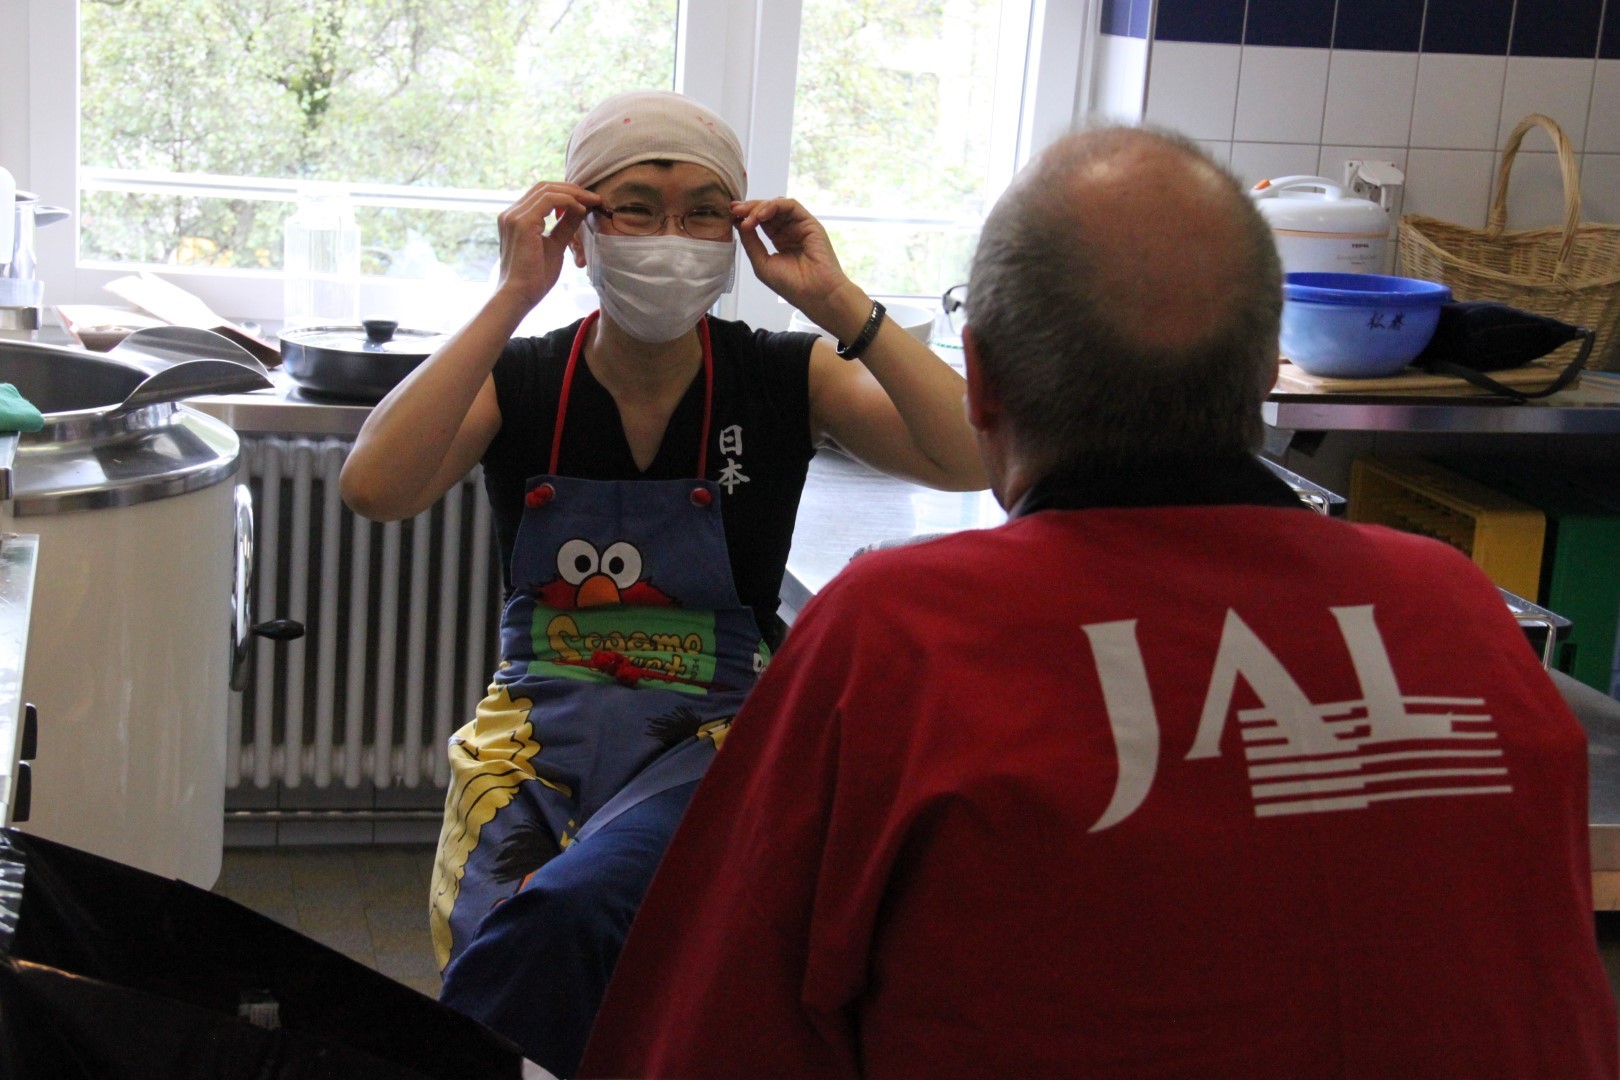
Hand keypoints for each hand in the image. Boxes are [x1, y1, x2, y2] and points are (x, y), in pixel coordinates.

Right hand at [495, 180, 601, 309]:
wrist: (518, 296)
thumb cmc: (533, 279)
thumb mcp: (555, 246)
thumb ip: (565, 227)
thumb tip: (580, 210)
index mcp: (515, 219)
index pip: (541, 194)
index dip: (566, 193)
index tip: (588, 201)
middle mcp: (511, 213)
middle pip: (544, 187)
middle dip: (572, 190)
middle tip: (594, 197)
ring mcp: (514, 216)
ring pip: (547, 189)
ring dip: (573, 194)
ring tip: (592, 202)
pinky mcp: (522, 222)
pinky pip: (550, 200)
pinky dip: (568, 201)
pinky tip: (582, 210)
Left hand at [732, 198, 868, 339]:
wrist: (815, 293)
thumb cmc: (791, 285)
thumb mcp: (762, 263)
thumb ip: (751, 242)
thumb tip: (739, 223)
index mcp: (779, 241)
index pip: (760, 222)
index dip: (745, 216)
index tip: (730, 215)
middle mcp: (789, 231)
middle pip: (766, 211)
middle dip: (748, 208)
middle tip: (734, 210)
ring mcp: (799, 226)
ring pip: (777, 206)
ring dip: (759, 207)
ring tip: (746, 216)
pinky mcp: (809, 222)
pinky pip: (790, 206)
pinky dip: (773, 206)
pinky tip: (761, 215)